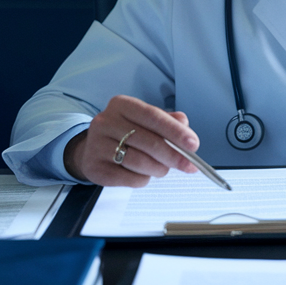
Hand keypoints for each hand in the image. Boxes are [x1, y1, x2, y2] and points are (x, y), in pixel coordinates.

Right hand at [64, 95, 199, 186]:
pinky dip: (142, 179)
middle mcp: (106, 121)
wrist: (91, 150)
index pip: (153, 116)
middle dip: (174, 156)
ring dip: (158, 169)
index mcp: (122, 105)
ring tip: (162, 169)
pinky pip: (129, 178)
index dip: (176, 131)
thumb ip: (167, 122)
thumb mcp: (144, 121)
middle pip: (149, 142)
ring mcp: (97, 145)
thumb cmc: (124, 134)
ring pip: (140, 162)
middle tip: (188, 165)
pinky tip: (143, 174)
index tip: (194, 144)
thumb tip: (186, 128)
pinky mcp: (95, 168)